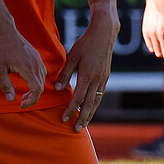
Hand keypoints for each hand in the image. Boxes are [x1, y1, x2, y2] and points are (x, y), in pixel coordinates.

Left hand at [0, 26, 45, 108]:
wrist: (3, 30)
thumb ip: (6, 85)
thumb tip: (10, 100)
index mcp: (28, 68)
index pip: (37, 89)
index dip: (32, 100)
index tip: (22, 105)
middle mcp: (36, 63)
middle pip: (41, 85)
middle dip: (33, 96)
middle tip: (21, 101)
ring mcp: (37, 58)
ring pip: (42, 78)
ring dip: (35, 88)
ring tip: (24, 93)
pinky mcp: (35, 55)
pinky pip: (41, 70)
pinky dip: (36, 79)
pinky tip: (27, 80)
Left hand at [54, 11, 117, 129]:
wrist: (104, 34)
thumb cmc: (85, 44)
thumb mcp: (72, 57)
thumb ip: (65, 74)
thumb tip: (57, 89)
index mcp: (87, 75)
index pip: (78, 98)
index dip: (70, 110)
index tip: (64, 118)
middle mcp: (97, 80)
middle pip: (89, 104)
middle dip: (82, 118)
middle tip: (76, 129)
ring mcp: (103, 79)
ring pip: (96, 101)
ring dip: (90, 114)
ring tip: (83, 124)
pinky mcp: (106, 77)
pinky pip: (100, 95)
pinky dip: (95, 105)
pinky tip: (90, 109)